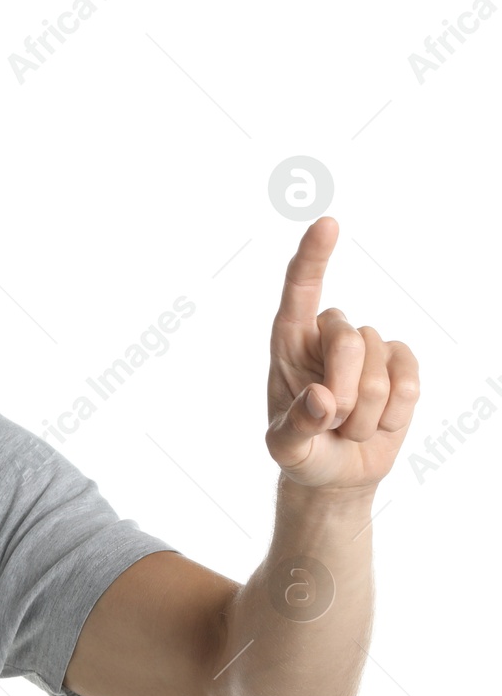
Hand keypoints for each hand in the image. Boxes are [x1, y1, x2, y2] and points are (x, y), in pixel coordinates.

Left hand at [265, 216, 419, 493]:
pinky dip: (395, 412)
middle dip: (344, 391)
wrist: (337, 471)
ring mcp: (368, 349)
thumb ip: (294, 427)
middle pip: (349, 339)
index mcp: (289, 343)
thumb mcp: (285, 448)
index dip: (313, 257)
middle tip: (330, 421)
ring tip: (348, 427)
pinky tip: (378, 423)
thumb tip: (319, 398)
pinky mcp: (400, 365)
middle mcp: (328, 337)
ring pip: (380, 366)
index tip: (328, 224)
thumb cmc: (302, 452)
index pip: (300, 291)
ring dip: (366, 412)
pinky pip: (410, 379)